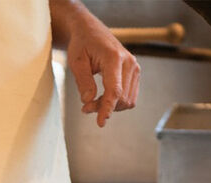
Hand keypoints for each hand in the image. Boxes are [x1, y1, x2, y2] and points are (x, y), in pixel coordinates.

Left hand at [52, 0, 140, 126]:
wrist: (91, 32)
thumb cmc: (82, 45)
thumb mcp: (76, 62)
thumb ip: (83, 81)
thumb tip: (88, 101)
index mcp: (114, 57)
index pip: (115, 90)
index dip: (107, 108)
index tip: (100, 123)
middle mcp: (130, 62)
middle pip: (121, 98)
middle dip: (104, 108)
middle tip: (85, 108)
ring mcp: (135, 68)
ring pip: (127, 100)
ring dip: (110, 107)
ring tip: (92, 103)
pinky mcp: (135, 73)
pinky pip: (130, 97)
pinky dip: (116, 102)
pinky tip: (102, 98)